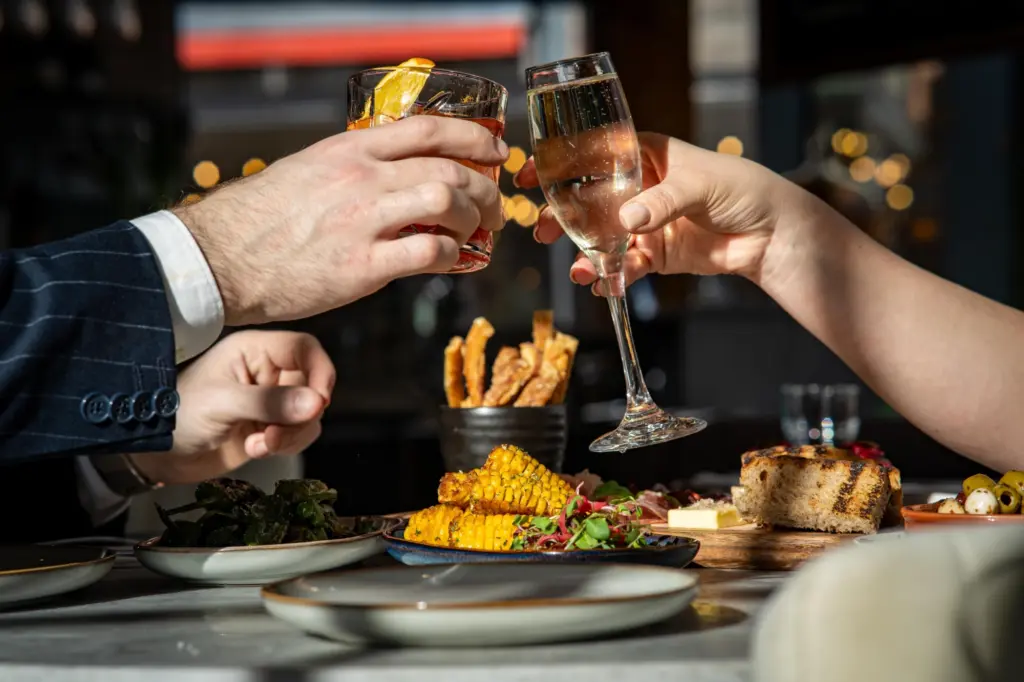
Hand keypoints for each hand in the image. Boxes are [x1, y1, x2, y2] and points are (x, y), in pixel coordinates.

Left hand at [130, 330, 333, 484]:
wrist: (156, 454)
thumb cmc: (175, 414)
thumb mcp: (222, 403)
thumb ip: (269, 402)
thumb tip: (316, 404)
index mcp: (254, 351)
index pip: (305, 349)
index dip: (320, 372)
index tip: (319, 402)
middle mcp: (268, 372)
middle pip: (313, 385)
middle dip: (301, 415)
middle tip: (276, 434)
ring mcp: (270, 401)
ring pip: (310, 413)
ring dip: (292, 434)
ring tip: (260, 444)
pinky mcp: (270, 426)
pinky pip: (299, 433)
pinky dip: (285, 445)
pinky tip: (255, 448)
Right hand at [176, 116, 508, 325]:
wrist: (221, 257)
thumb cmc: (262, 217)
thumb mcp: (310, 170)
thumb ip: (355, 169)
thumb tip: (397, 177)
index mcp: (350, 150)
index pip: (428, 130)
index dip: (473, 137)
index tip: (495, 149)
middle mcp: (362, 178)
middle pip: (448, 168)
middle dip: (484, 189)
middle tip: (492, 208)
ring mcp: (364, 220)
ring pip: (445, 202)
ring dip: (473, 220)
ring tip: (475, 234)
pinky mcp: (362, 266)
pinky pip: (428, 253)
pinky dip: (451, 256)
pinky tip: (451, 261)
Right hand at [516, 132, 809, 290]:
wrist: (772, 234)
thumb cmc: (743, 190)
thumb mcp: (700, 185)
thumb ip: (661, 202)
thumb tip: (627, 221)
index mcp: (646, 156)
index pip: (594, 155)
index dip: (560, 164)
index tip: (531, 175)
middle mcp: (639, 189)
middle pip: (588, 200)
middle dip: (563, 216)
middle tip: (545, 230)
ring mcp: (645, 224)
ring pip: (601, 238)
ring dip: (584, 254)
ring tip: (578, 270)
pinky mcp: (655, 255)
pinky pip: (624, 267)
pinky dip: (612, 278)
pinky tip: (604, 286)